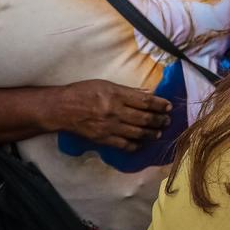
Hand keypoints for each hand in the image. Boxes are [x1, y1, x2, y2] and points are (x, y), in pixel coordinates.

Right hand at [51, 80, 171, 151]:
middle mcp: (114, 111)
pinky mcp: (103, 139)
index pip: (145, 101)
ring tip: (159, 132)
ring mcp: (109, 127)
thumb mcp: (105, 84)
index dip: (160, 105)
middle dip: (159, 120)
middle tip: (167, 121)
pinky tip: (142, 144)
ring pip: (137, 133)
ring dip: (151, 134)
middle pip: (144, 118)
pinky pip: (124, 145)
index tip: (168, 106)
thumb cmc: (83, 92)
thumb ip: (128, 91)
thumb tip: (148, 93)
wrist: (60, 108)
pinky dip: (135, 145)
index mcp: (116, 95)